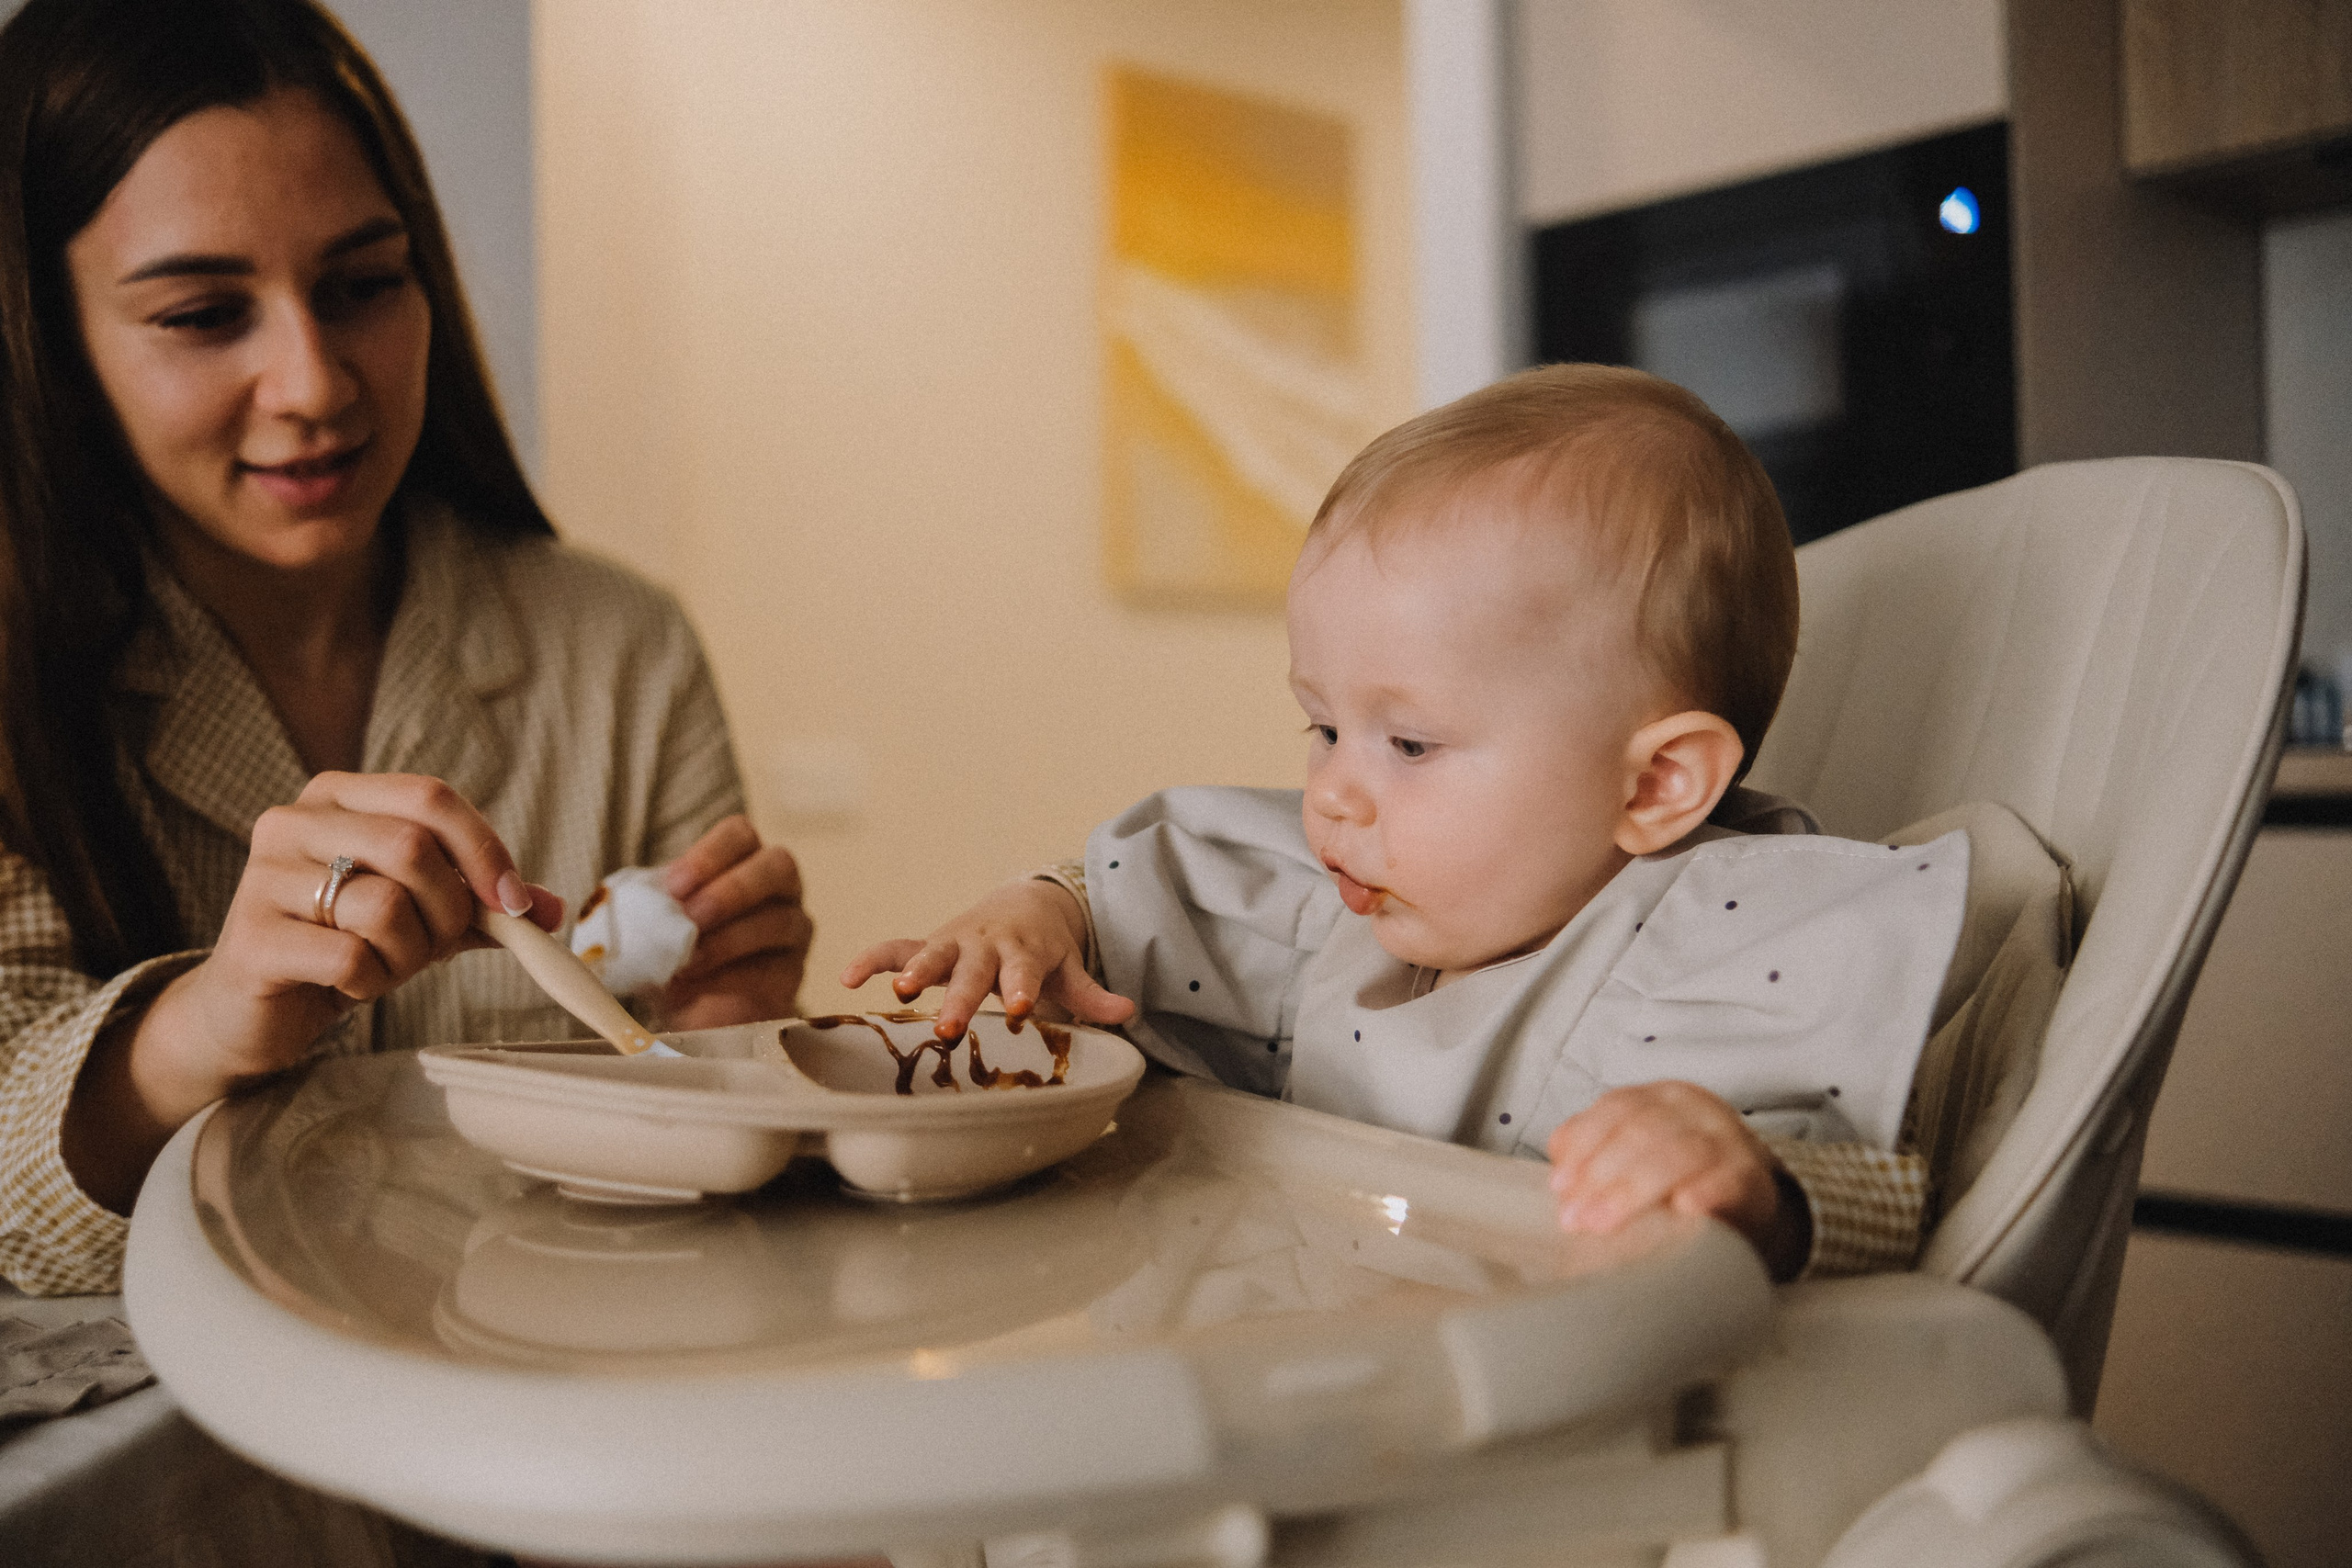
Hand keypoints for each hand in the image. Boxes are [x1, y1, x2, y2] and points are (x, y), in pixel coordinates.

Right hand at [65, 772, 558, 1211]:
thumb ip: (482, 906)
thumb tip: (553, 909)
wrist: (254, 1009)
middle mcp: (292, 822)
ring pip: (384, 904)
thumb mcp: (420, 915)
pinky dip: (372, 980)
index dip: (483, 851)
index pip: (430, 798)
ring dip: (410, 952)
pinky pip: (351, 956)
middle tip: (437, 945)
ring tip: (385, 965)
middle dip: (449, 910)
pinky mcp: (252, 938)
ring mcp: (263, 877)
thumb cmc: (343, 945)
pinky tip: (351, 983)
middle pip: (412, 848)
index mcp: (338, 796)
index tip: (513, 904)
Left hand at [659, 815, 811, 1028]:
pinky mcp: (793, 974)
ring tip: (687, 962)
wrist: (695, 1007)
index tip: (674, 886)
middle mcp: (779, 887)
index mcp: (743, 860)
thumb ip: (649, 906)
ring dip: (728, 940)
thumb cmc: (676, 951)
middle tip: (691, 919)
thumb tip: (623, 903)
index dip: (709, 855)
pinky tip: (699, 988)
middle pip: (777, 866)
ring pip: (780, 921)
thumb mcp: (656, 922)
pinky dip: (731, 979)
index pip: (739, 835)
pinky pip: (773, 970)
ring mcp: (794, 929)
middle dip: (731, 891)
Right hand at [841, 878, 1135, 1041]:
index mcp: (1025, 951)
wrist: (1025, 903)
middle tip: (949, 1028)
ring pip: (932, 955)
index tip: (1020, 1010)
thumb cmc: (1046, 949)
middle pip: (974, 972)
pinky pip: (895, 948)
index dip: (1021, 988)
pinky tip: (846, 980)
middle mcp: (987, 944)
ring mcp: (955, 942)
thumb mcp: (1069, 969)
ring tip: (899, 994)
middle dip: (961, 998)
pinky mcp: (930, 943)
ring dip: (915, 973)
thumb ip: (1092, 994)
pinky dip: (872, 959)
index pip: (1024, 970)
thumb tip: (1129, 1011)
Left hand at [1545, 1081, 1810, 1280]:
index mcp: (1661, 1098)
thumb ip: (1598, 1154)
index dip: (1584, 1145)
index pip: (1617, 1108)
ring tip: (1603, 1223)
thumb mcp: (1637, 1154)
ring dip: (1634, 1190)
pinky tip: (1682, 1210)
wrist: (1749, 1200)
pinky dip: (1704, 1193)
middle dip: (1600, 1176)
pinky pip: (1728, 1181)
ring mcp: (1728, 1140)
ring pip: (1678, 1154)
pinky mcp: (1753, 1179)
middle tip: (1575, 1218)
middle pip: (1642, 1132)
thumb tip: (1558, 1180)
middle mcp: (1695, 1110)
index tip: (1559, 1186)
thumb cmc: (1679, 1177)